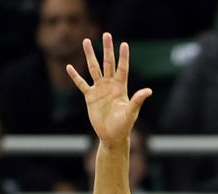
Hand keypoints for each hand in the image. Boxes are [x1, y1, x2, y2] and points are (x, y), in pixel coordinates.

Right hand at [66, 32, 151, 147]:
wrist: (112, 136)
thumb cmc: (124, 125)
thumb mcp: (131, 112)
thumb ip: (138, 100)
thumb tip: (148, 91)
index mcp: (121, 87)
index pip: (122, 68)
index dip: (123, 57)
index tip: (123, 44)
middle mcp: (110, 85)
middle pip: (108, 63)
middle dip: (107, 49)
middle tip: (106, 34)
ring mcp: (99, 89)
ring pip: (94, 68)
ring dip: (90, 55)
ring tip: (86, 41)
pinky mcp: (90, 97)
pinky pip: (82, 84)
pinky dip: (75, 76)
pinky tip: (69, 67)